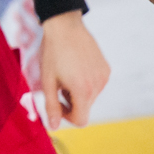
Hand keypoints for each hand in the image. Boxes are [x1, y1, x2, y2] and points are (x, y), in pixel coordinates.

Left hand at [39, 10, 109, 128]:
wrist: (64, 25)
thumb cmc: (52, 52)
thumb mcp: (47, 80)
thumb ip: (50, 106)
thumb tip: (53, 127)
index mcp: (83, 91)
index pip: (81, 120)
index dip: (66, 116)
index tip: (56, 103)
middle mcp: (98, 86)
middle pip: (85, 107)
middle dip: (70, 102)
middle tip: (58, 84)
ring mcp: (104, 77)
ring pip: (91, 95)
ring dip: (78, 91)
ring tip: (66, 73)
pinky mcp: (106, 68)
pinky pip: (96, 83)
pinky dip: (86, 81)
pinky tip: (75, 66)